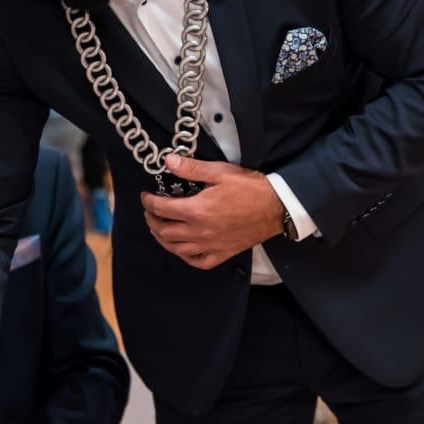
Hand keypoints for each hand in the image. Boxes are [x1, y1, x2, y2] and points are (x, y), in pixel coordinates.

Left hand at [140, 155, 284, 269]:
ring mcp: (211, 245)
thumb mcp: (220, 172)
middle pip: (164, 231)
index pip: (162, 209)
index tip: (146, 197)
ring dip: (162, 239)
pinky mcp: (223, 253)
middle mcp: (200, 231)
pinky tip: (182, 249)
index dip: (149, 202)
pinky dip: (186, 257)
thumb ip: (191, 168)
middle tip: (150, 212)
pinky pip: (198, 262)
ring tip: (159, 229)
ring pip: (176, 249)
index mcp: (198, 210)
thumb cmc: (251, 188)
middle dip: (152, 221)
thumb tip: (168, 161)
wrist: (277, 207)